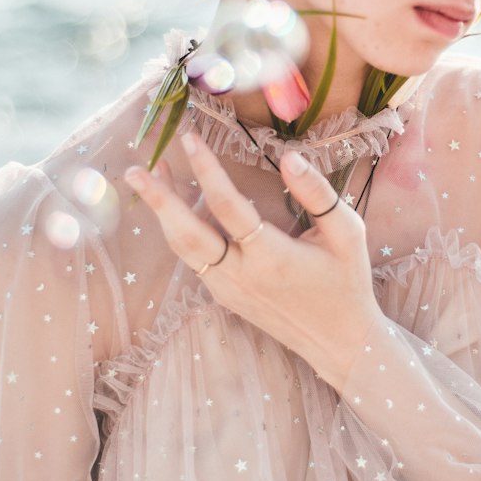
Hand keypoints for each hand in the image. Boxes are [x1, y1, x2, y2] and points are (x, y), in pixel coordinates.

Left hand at [125, 133, 381, 391]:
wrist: (338, 340)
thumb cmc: (346, 281)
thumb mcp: (346, 233)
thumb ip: (317, 194)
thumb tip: (289, 157)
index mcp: (271, 257)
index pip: (228, 206)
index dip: (206, 170)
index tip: (190, 139)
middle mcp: (240, 275)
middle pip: (186, 234)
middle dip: (158, 199)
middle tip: (134, 169)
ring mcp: (227, 289)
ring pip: (183, 248)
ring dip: (163, 213)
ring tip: (148, 178)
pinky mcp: (224, 296)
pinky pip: (194, 259)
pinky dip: (181, 230)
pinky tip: (178, 206)